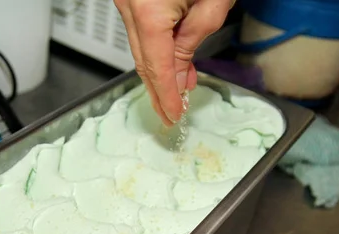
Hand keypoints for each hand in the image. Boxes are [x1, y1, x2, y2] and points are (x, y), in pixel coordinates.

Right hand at [115, 0, 234, 125]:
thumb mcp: (211, 6)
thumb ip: (190, 46)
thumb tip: (178, 80)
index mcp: (148, 11)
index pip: (157, 67)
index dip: (166, 96)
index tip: (174, 115)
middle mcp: (130, 6)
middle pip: (143, 61)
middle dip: (157, 92)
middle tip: (170, 115)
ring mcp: (127, 0)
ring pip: (139, 47)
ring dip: (158, 71)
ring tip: (177, 93)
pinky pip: (141, 31)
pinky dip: (156, 49)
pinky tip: (172, 62)